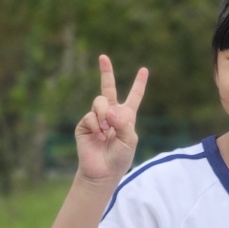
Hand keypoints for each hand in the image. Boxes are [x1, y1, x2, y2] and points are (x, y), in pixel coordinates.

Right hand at [74, 54, 146, 184]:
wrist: (103, 171)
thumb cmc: (120, 157)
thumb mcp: (129, 139)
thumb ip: (123, 123)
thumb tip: (110, 110)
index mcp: (126, 115)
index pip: (134, 96)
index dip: (139, 84)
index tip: (144, 70)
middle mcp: (111, 113)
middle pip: (107, 87)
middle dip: (105, 71)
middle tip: (103, 56)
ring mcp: (96, 117)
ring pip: (99, 102)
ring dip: (104, 116)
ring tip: (106, 132)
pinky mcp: (84, 124)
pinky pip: (90, 116)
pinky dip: (97, 126)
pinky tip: (99, 137)